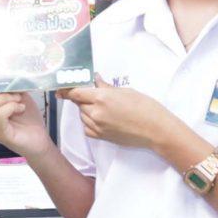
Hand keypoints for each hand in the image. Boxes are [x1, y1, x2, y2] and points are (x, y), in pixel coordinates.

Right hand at [0, 72, 53, 156]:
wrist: (39, 140)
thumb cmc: (27, 119)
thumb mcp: (17, 97)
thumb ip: (7, 87)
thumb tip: (3, 73)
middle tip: (11, 89)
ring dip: (4, 98)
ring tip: (18, 100)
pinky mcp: (0, 135)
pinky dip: (11, 107)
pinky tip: (20, 108)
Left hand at [64, 84, 185, 153]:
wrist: (156, 130)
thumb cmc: (145, 108)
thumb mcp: (126, 91)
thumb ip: (106, 87)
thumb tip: (95, 80)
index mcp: (102, 98)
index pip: (75, 93)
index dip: (66, 89)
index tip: (61, 88)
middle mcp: (96, 113)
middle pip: (78, 103)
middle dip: (82, 98)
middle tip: (92, 95)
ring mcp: (97, 126)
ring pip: (82, 115)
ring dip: (86, 109)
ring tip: (102, 107)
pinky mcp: (101, 137)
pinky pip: (86, 128)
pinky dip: (89, 122)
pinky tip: (100, 118)